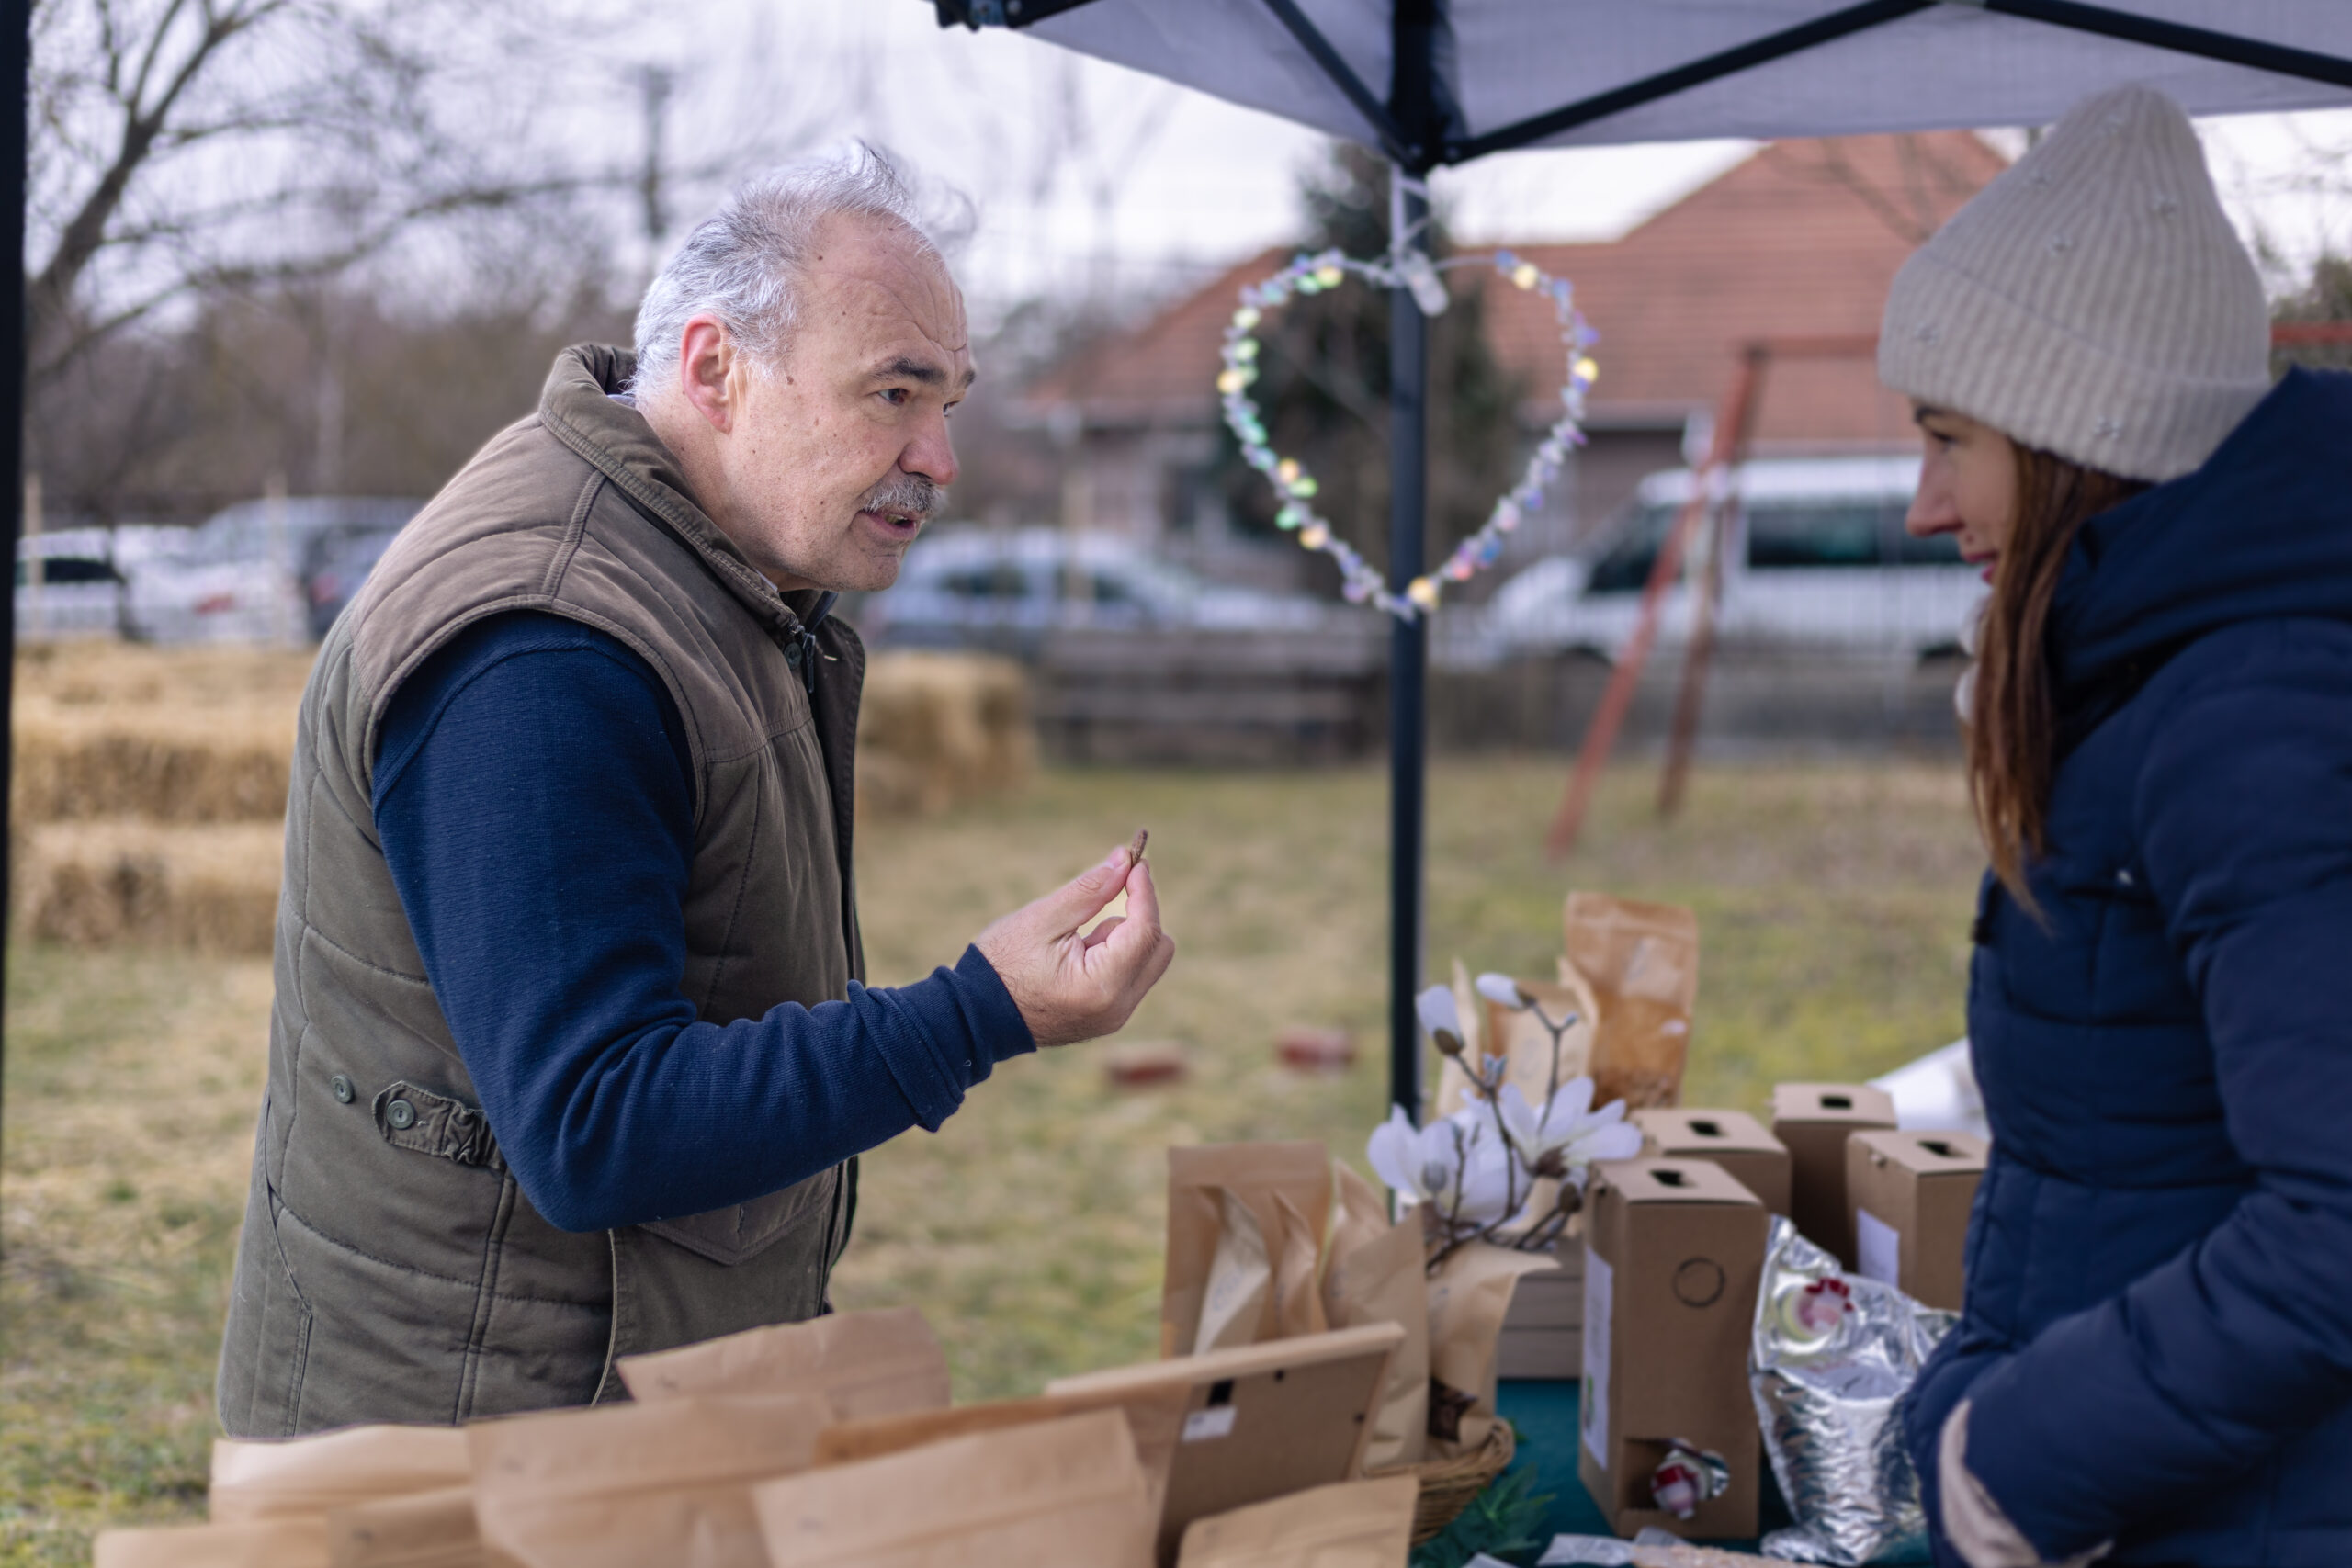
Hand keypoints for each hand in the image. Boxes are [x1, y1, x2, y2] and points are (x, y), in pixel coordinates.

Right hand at [974, 840, 1175, 1047]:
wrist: (975, 1015)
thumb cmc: (1001, 965)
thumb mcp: (1042, 919)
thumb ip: (1089, 890)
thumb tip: (1124, 861)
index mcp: (1101, 985)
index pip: (1146, 930)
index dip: (1144, 891)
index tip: (1133, 861)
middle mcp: (1117, 1008)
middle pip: (1159, 948)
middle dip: (1139, 916)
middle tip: (1105, 895)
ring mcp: (1114, 1017)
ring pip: (1148, 962)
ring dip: (1124, 938)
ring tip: (1075, 940)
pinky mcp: (1107, 1018)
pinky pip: (1131, 976)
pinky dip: (1115, 955)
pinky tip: (1076, 956)